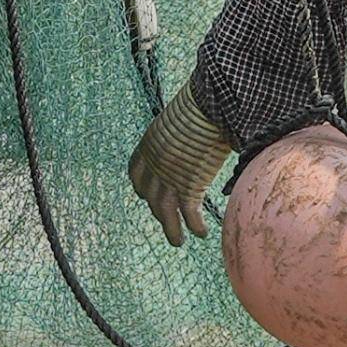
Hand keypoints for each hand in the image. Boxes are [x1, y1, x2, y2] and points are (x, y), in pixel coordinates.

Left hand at [128, 84, 232, 245]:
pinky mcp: (189, 186)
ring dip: (171, 230)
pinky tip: (202, 233)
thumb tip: (197, 137)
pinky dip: (194, 226)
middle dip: (157, 210)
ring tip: (177, 242)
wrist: (210, 104)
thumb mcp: (180, 121)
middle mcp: (154, 164)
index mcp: (149, 145)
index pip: (136, 174)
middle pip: (149, 196)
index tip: (147, 195)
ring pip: (164, 212)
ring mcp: (170, 177)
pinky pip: (189, 214)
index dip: (142, 187)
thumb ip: (181, 137)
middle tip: (166, 221)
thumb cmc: (201, 105)